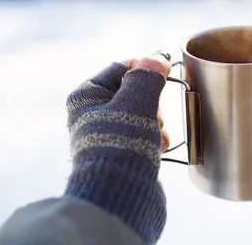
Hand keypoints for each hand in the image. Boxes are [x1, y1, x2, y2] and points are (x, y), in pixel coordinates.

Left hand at [64, 51, 173, 244]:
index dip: (146, 68)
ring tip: (157, 135)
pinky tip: (158, 147)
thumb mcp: (137, 101)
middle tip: (156, 114)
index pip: (121, 67)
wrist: (118, 194)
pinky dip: (154, 138)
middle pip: (133, 90)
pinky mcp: (120, 152)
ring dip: (156, 121)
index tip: (166, 74)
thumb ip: (148, 76)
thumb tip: (157, 57)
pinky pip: (142, 134)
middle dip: (153, 101)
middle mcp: (91, 113)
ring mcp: (105, 134)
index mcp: (86, 95)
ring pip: (142, 113)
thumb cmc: (122, 143)